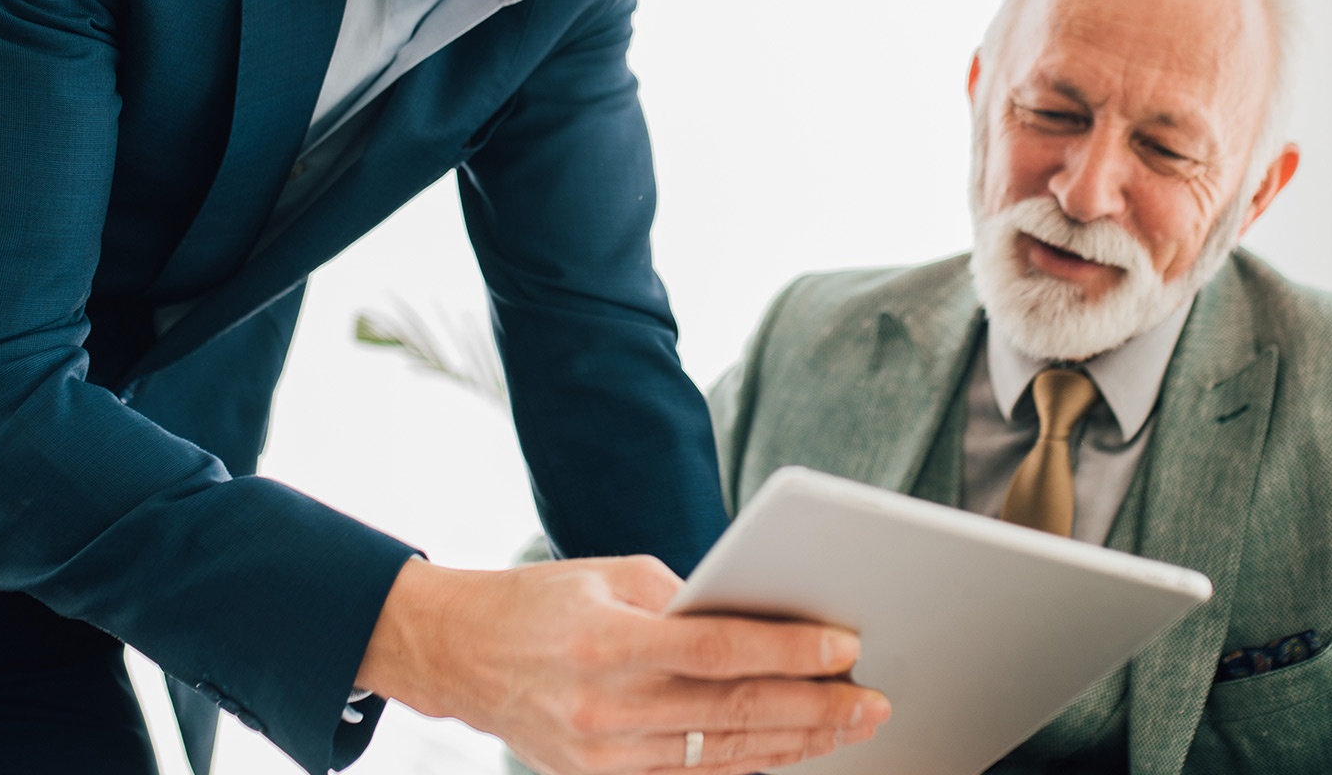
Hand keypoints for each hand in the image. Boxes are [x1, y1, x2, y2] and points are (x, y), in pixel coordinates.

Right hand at [355, 556, 888, 774]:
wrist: (458, 655)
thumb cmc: (539, 602)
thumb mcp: (609, 574)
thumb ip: (683, 597)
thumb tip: (760, 617)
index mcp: (608, 641)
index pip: (719, 650)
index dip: (789, 651)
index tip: (846, 645)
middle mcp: (607, 707)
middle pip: (734, 712)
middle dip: (815, 707)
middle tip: (873, 700)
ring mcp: (604, 755)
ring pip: (722, 753)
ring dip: (794, 742)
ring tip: (849, 726)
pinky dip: (748, 762)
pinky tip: (790, 748)